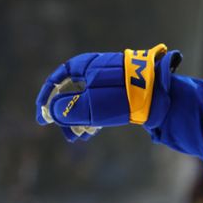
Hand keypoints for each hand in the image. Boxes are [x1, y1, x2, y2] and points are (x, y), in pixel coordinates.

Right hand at [35, 44, 181, 141]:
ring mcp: (109, 81)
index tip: (42, 116)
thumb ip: (66, 109)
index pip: (57, 78)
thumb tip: (51, 112)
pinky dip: (93, 117)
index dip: (47, 97)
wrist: (161, 94)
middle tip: (62, 132)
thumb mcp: (89, 106)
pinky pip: (100, 103)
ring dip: (79, 119)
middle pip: (72, 91)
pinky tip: (90, 133)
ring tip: (77, 137)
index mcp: (85, 65)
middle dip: (65, 114)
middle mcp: (96, 70)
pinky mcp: (121, 91)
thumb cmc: (122, 97)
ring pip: (87, 100)